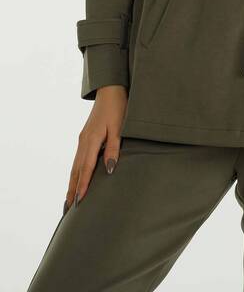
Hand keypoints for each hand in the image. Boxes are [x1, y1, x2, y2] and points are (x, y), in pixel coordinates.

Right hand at [65, 85, 127, 210]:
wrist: (110, 90)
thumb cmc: (117, 108)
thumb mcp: (119, 129)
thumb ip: (113, 149)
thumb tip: (109, 171)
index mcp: (92, 140)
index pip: (86, 168)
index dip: (83, 186)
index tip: (79, 203)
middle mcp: (84, 142)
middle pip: (76, 170)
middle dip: (72, 189)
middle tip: (68, 209)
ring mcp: (83, 139)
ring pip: (75, 165)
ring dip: (71, 183)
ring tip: (69, 199)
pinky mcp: (85, 137)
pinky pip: (77, 159)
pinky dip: (75, 172)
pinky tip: (76, 178)